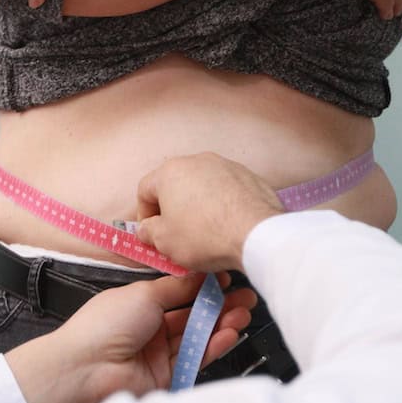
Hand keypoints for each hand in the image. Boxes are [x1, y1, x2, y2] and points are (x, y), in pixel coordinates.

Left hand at [5, 272, 256, 402]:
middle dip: (220, 306)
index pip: (178, 293)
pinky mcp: (166, 377)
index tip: (227, 279)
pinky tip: (230, 333)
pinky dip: (213, 345)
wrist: (86, 369)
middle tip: (246, 297)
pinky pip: (194, 358)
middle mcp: (149, 328)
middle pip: (191, 316)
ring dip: (221, 324)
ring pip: (197, 336)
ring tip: (244, 313)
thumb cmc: (104, 325)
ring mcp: (157, 354)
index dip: (203, 287)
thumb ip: (176, 287)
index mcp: (137, 304)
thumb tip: (199, 274)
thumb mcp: (143, 294)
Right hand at [136, 153, 283, 272]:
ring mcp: (226, 165)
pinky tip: (227, 226)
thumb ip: (148, 232)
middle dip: (172, 209)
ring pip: (202, 186)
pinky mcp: (249, 176)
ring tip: (204, 231)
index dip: (144, 214)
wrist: (257, 234)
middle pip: (175, 184)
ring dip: (198, 206)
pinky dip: (222, 205)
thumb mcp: (164, 242)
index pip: (145, 190)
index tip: (152, 233)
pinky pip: (226, 190)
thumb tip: (147, 229)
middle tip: (176, 234)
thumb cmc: (204, 236)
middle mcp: (197, 160)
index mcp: (170, 172)